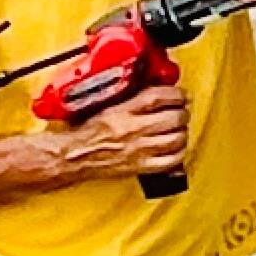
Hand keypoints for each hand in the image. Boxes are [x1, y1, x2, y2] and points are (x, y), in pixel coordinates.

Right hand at [63, 80, 190, 183]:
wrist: (73, 155)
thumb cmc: (87, 131)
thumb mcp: (107, 105)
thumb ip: (132, 97)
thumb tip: (157, 89)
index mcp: (122, 111)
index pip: (158, 97)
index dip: (177, 94)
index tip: (181, 95)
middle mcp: (132, 129)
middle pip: (174, 118)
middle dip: (182, 112)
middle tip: (180, 111)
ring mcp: (138, 149)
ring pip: (177, 139)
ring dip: (182, 132)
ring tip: (177, 129)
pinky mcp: (140, 166)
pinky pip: (172, 160)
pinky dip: (179, 152)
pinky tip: (175, 147)